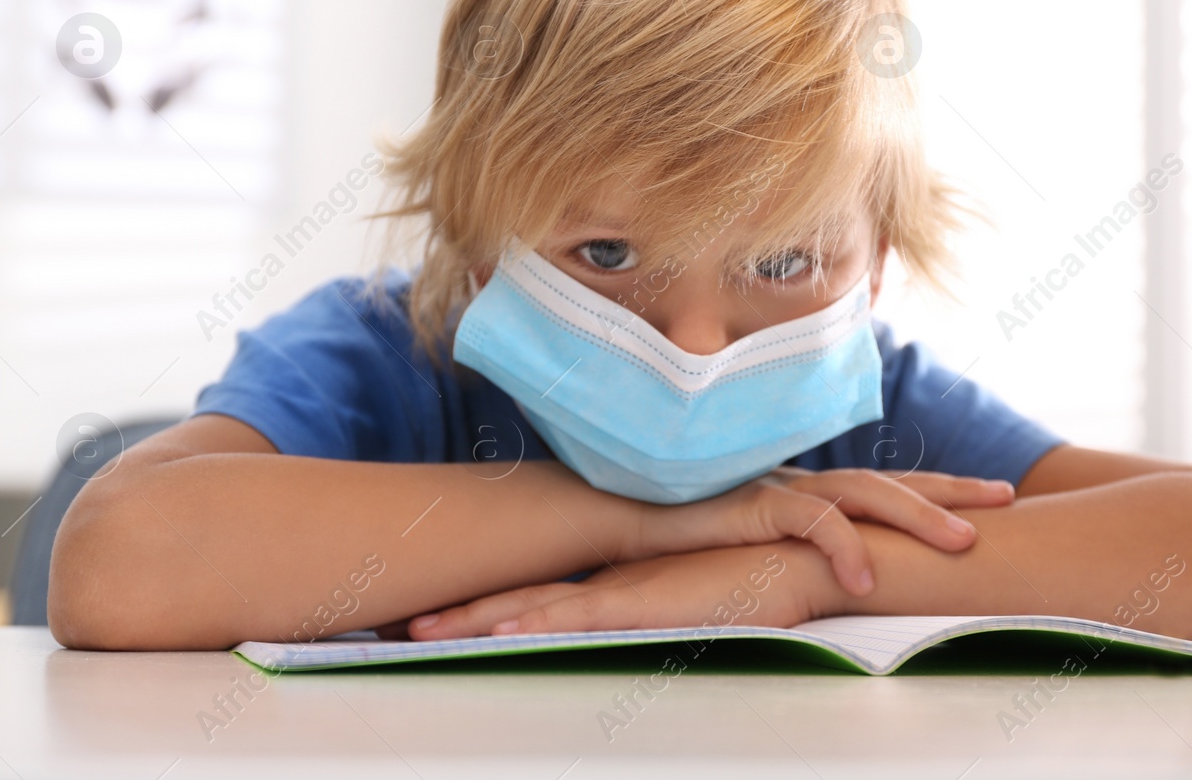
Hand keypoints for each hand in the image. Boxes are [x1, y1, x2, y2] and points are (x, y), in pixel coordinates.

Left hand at [378, 542, 840, 640]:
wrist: (795, 558)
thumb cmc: (750, 580)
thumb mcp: (687, 599)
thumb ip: (650, 606)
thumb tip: (620, 623)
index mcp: (610, 582)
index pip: (532, 593)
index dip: (479, 604)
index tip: (430, 615)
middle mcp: (604, 580)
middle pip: (514, 597)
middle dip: (455, 612)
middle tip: (395, 625)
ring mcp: (618, 588)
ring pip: (530, 605)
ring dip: (474, 619)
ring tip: (421, 632)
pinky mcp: (641, 600)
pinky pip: (577, 614)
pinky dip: (534, 621)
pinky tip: (498, 628)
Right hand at [626, 467, 1013, 595]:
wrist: (620, 521)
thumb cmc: (683, 538)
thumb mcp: (753, 546)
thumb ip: (795, 553)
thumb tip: (842, 581)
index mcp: (808, 491)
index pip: (885, 485)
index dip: (937, 488)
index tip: (991, 496)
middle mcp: (801, 483)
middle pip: (890, 480)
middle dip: (950, 489)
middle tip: (1004, 498)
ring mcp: (778, 489)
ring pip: (865, 494)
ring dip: (919, 517)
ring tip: (965, 544)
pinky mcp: (750, 505)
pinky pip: (811, 524)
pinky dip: (844, 549)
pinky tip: (868, 582)